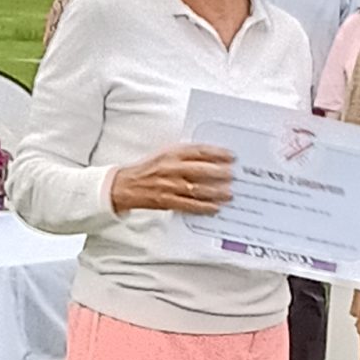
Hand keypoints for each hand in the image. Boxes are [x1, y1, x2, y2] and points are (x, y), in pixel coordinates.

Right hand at [110, 143, 233, 214]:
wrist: (126, 185)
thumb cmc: (149, 169)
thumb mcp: (165, 154)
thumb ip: (186, 155)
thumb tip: (210, 156)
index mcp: (172, 153)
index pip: (198, 151)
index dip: (217, 153)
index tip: (230, 156)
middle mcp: (171, 168)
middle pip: (201, 170)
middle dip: (220, 173)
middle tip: (233, 175)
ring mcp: (169, 185)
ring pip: (197, 189)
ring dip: (216, 192)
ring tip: (229, 194)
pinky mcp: (167, 200)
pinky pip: (189, 205)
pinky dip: (203, 207)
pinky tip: (214, 208)